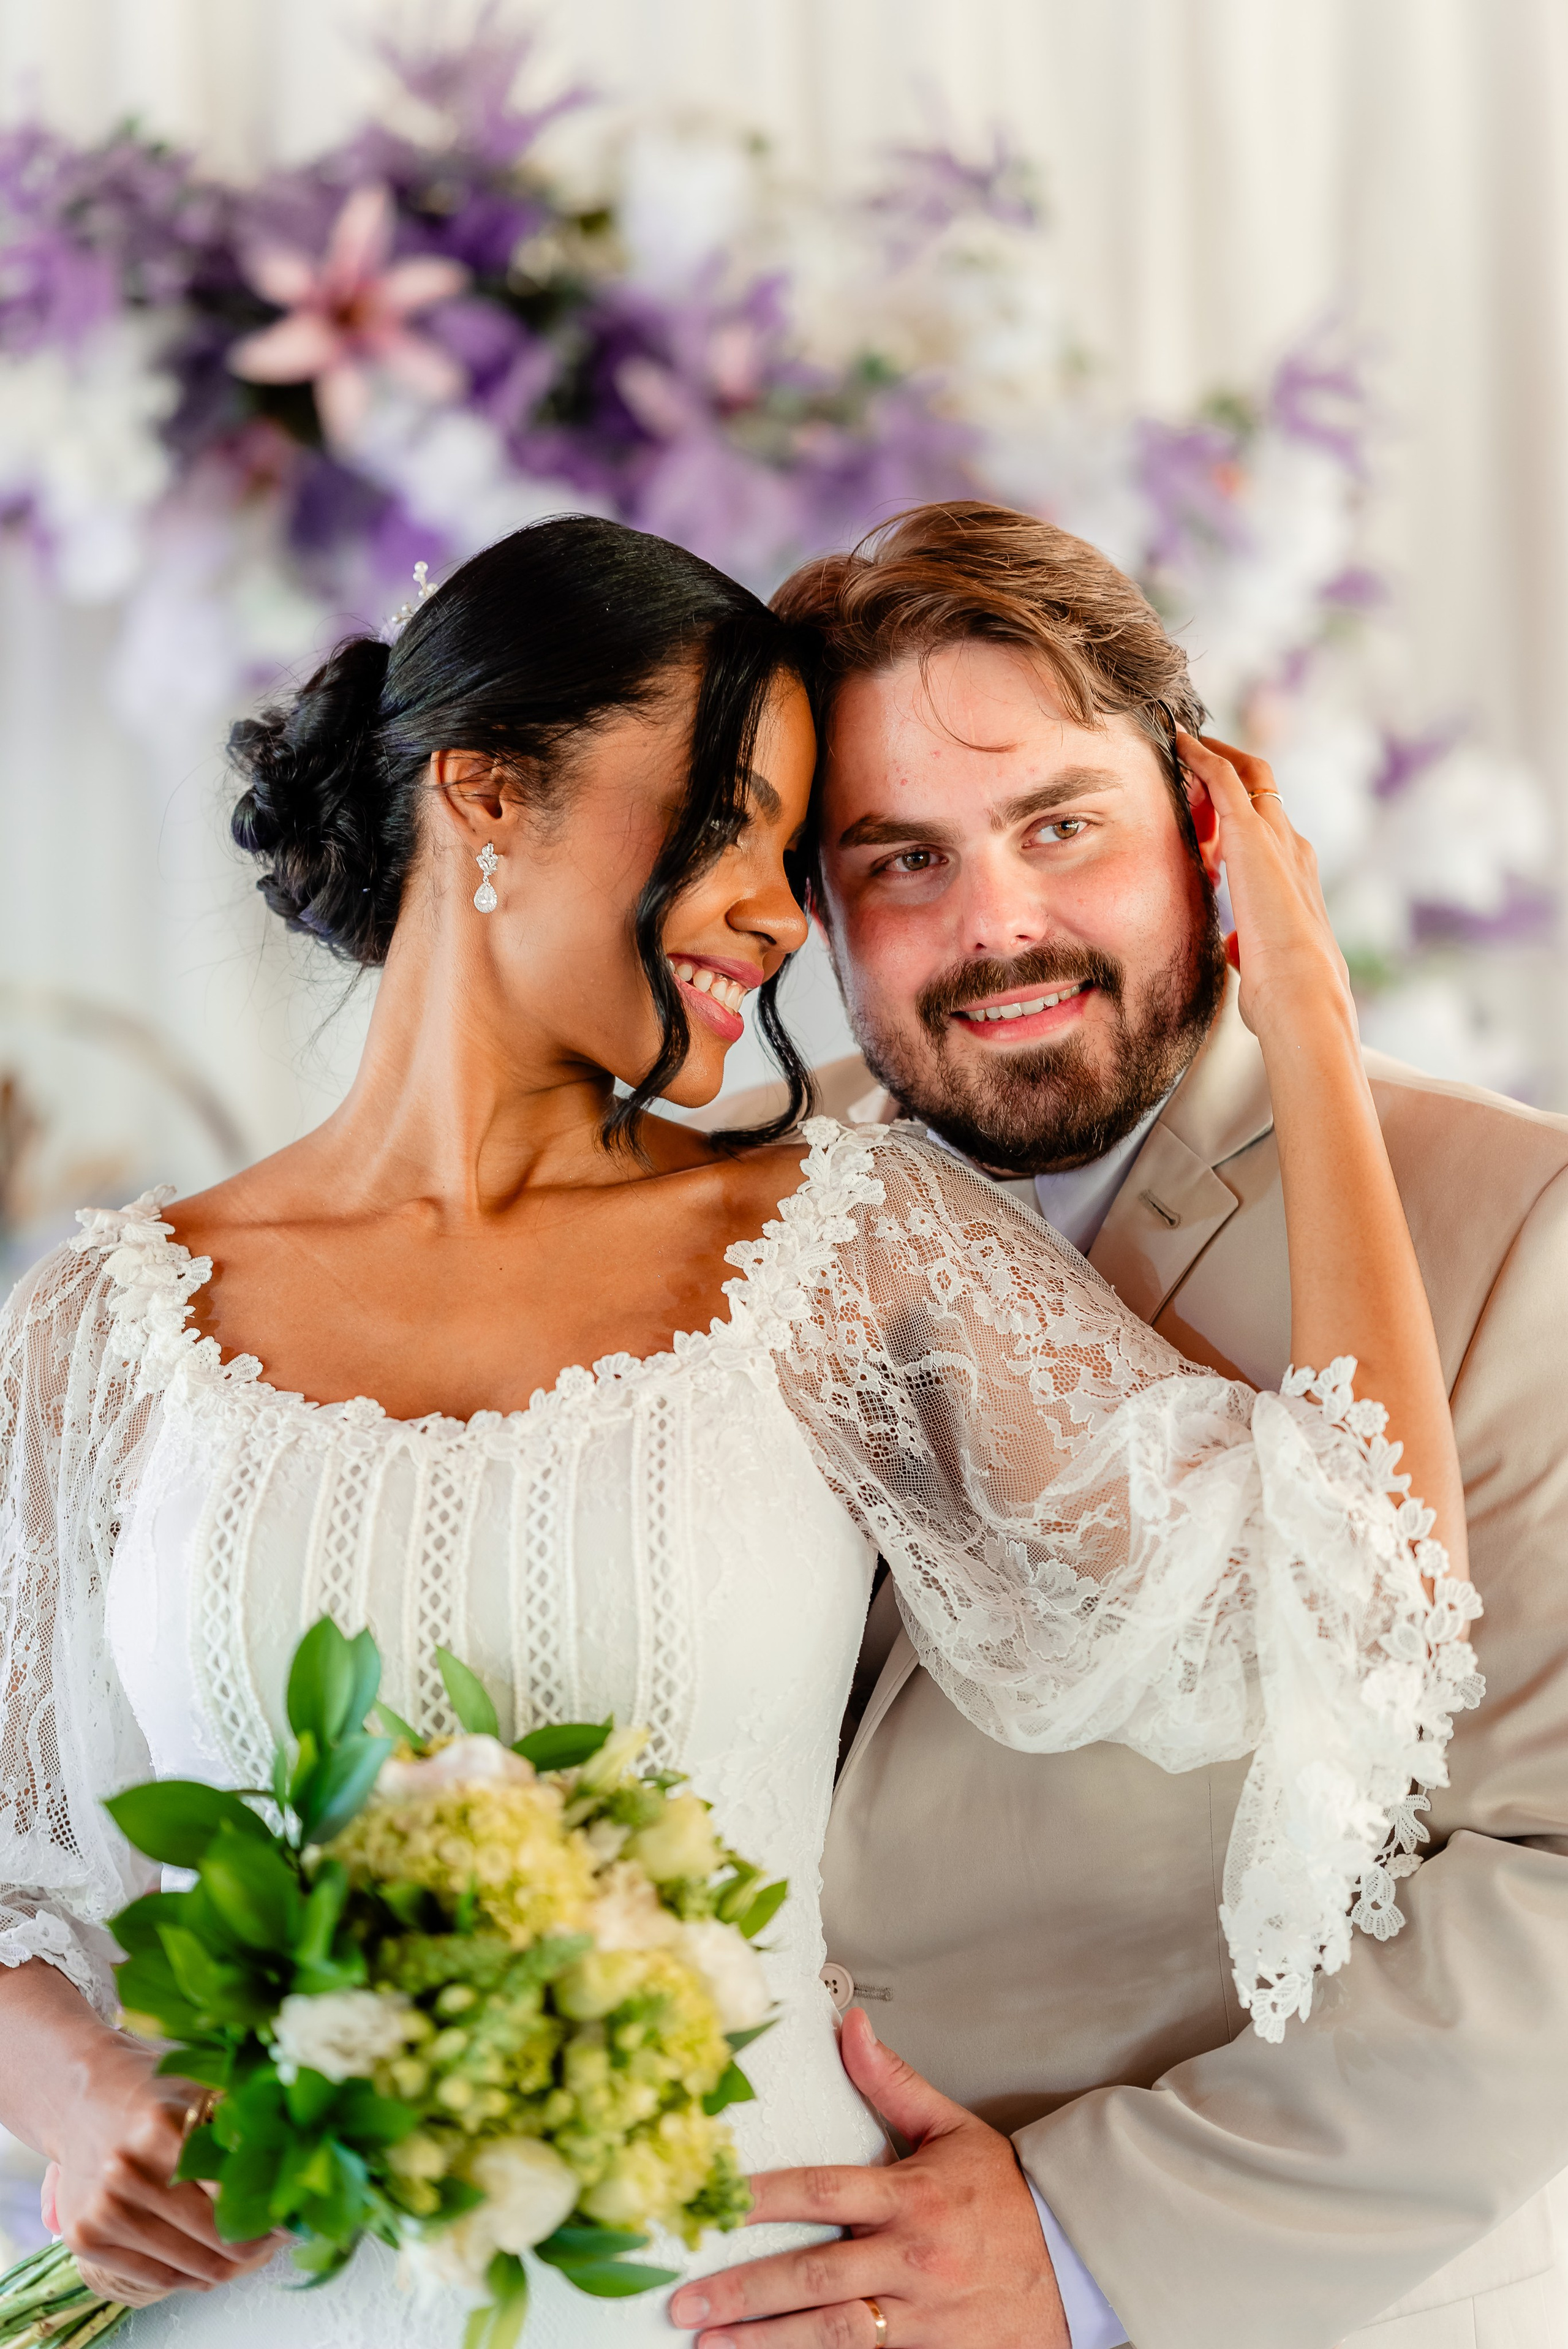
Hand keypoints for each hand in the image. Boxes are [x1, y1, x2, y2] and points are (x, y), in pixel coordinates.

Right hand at [44, 2025, 280, 2304]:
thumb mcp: (205, 2089)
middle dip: (262, 2242)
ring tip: (254, 2244)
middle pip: (221, 2240)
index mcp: (163, 2128)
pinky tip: (215, 2255)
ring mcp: (102, 2210)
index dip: (278, 2210)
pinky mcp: (85, 2238)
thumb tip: (309, 2162)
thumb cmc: (155, 2089)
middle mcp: (127, 2173)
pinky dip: (196, 2273)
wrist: (81, 2093)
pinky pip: (161, 2278)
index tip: (301, 2212)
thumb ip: (247, 2125)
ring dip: (233, 2263)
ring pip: (196, 2267)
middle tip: (282, 2234)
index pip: (238, 2194)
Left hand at [668, 2006, 1068, 2346]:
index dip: (763, 2197)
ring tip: (711, 2344)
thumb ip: (892, 2083)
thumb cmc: (1004, 2199)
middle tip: (686, 2299)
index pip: (822, 2192)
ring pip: (832, 2335)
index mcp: (911, 2198)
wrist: (1074, 2266)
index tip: (716, 2204)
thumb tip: (851, 2025)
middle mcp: (912, 2259)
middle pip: (814, 2276)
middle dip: (745, 2291)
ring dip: (766, 2343)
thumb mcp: (952, 2130)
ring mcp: (923, 2318)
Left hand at [1176, 730, 1351, 1043]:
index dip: (1240, 812)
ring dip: (1215, 756)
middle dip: (1231, 769)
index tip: (1211, 803)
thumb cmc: (1282, 990)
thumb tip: (1238, 947)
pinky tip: (1179, 744)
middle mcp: (1292, 849)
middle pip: (1263, 790)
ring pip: (1248, 775)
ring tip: (1182, 741)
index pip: (1268, 829)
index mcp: (1295, 879)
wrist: (1301, 993)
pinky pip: (1227, 779)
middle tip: (1195, 754)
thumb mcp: (1260, 957)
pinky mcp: (1254, 835)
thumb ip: (1249, 943)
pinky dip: (1203, 758)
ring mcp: (1277, 838)